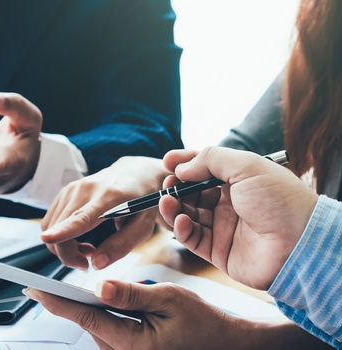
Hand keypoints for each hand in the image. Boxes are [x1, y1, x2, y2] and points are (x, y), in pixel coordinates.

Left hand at [24, 280, 244, 349]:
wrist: (224, 344)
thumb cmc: (203, 322)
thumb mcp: (170, 298)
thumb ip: (132, 294)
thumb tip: (99, 286)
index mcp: (134, 344)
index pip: (87, 317)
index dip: (57, 302)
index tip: (33, 290)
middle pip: (88, 323)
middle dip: (69, 303)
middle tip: (44, 287)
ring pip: (96, 327)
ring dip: (87, 309)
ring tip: (77, 292)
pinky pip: (107, 333)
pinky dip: (101, 316)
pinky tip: (104, 303)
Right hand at [40, 156, 167, 269]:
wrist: (136, 173)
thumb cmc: (142, 202)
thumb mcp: (143, 227)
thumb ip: (121, 245)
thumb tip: (96, 264)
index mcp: (109, 198)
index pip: (81, 217)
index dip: (63, 231)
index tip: (47, 238)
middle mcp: (85, 189)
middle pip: (60, 229)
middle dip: (68, 255)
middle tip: (88, 262)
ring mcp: (72, 188)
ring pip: (51, 228)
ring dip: (64, 246)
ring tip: (89, 248)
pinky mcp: (64, 191)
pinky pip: (51, 222)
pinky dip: (60, 236)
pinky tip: (79, 237)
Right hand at [159, 147, 317, 289]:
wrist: (301, 244)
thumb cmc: (280, 200)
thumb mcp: (246, 165)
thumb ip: (210, 159)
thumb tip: (182, 167)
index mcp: (238, 180)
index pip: (204, 168)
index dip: (185, 164)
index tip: (167, 162)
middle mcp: (229, 203)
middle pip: (192, 193)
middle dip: (177, 187)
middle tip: (167, 185)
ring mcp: (223, 227)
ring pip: (188, 215)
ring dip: (174, 208)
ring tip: (166, 203)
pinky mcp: (218, 250)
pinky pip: (193, 238)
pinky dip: (182, 229)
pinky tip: (180, 221)